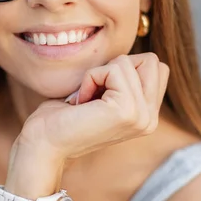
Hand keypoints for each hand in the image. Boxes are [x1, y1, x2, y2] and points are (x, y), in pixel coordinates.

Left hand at [19, 53, 169, 162]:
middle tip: (94, 92)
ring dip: (99, 74)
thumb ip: (126, 80)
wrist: (44, 142)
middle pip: (151, 61)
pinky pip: (114, 69)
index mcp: (147, 116)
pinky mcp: (127, 110)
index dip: (123, 69)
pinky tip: (82, 102)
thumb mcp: (103, 93)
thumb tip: (135, 57)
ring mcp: (141, 117)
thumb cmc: (63, 117)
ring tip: (86, 100)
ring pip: (129, 62)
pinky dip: (91, 78)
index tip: (99, 92)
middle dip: (116, 67)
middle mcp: (149, 119)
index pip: (157, 68)